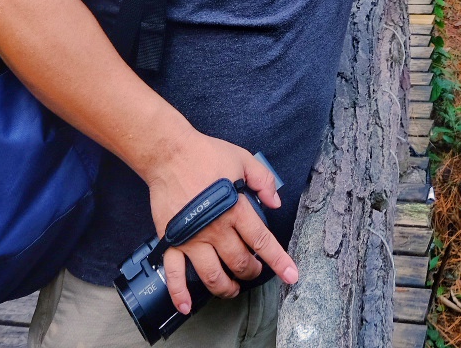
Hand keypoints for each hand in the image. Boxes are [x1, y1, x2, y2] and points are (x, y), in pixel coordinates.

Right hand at [144, 131, 297, 314]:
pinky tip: (185, 306)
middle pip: (239, 262)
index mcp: (236, 210)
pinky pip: (174, 273)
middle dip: (252, 272)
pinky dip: (179, 293)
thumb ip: (264, 181)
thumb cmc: (206, 155)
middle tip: (254, 270)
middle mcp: (215, 229)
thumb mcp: (243, 160)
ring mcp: (192, 238)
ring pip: (212, 275)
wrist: (169, 154)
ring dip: (226, 288)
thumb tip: (276, 203)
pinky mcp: (171, 241)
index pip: (263, 241)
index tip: (291, 276)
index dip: (279, 261)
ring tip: (232, 288)